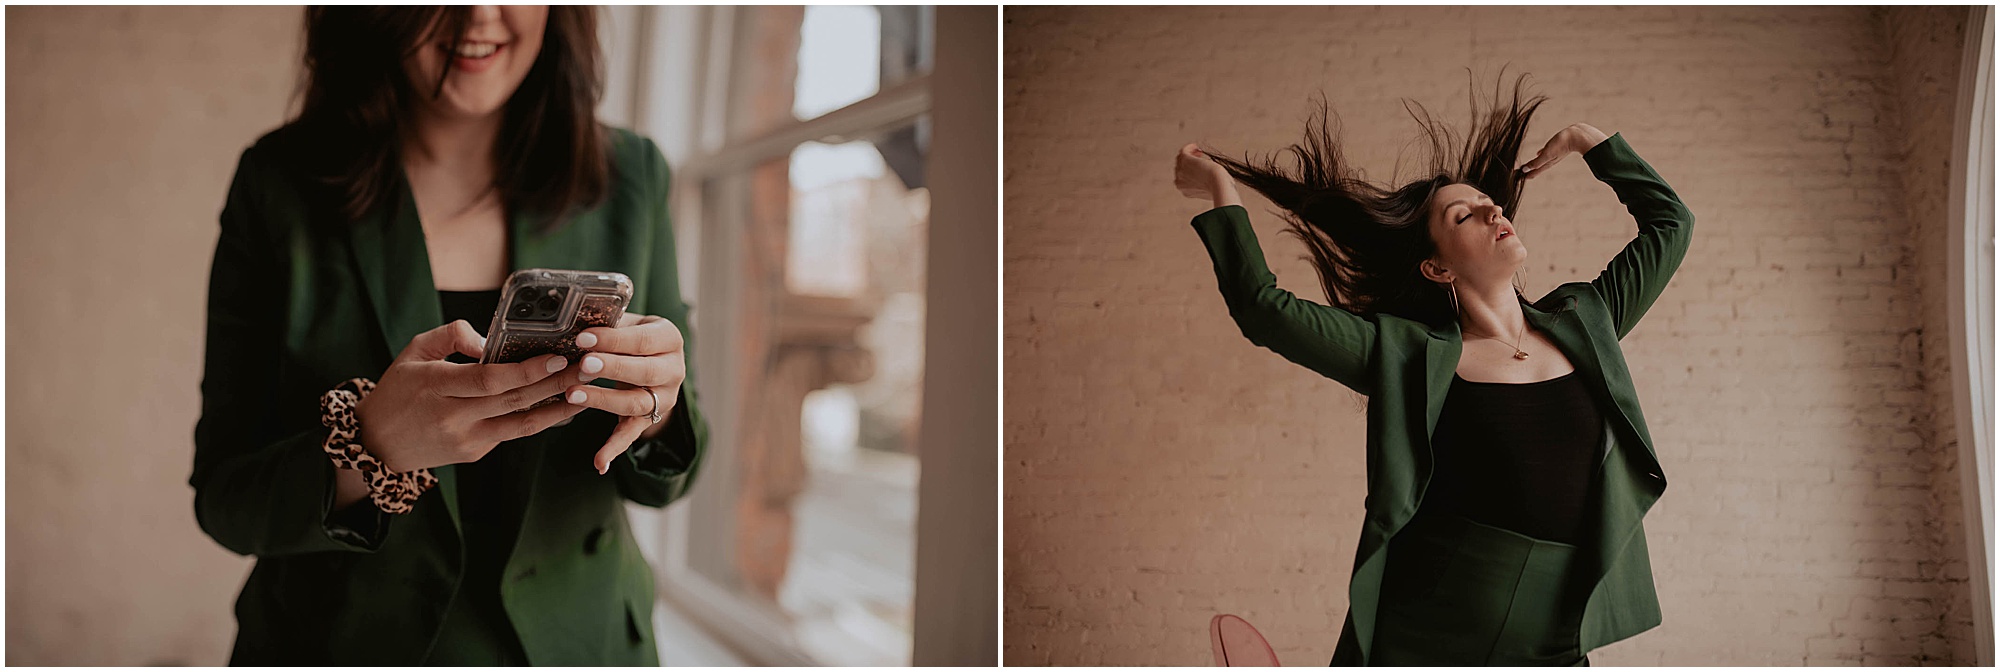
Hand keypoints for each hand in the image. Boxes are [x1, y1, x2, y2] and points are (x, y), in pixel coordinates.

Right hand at [354, 320, 586, 472]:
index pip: (490, 380)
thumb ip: (451, 336)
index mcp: (436, 387)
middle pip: (515, 400)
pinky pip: (514, 432)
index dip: (527, 370)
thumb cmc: (397, 390)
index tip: (557, 356)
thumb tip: (489, 341)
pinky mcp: (475, 452)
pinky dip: (540, 419)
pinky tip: (562, 404)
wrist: (376, 444)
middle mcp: (454, 417)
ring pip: (522, 424)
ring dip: (559, 408)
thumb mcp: (414, 351)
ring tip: (587, 390)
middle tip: (589, 367)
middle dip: (557, 383)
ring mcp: (467, 440)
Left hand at [560, 312, 686, 474]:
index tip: (582, 338)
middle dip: (612, 368)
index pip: (644, 340)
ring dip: (605, 401)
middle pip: (646, 372)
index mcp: (670, 338)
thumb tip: (571, 320)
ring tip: (573, 395)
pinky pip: (632, 434)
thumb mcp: (628, 322)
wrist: (654, 358)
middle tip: (583, 365)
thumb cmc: (632, 334)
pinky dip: (615, 449)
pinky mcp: (651, 419)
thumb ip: (608, 322)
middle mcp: (674, 369)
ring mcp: (665, 397)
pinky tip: (598, 463)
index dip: (613, 340)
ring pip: (638, 404)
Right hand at [1174, 143, 1239, 206]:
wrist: (1218, 184)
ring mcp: (1181, 171)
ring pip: (1180, 159)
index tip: (1198, 166)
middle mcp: (1180, 181)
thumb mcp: (1209, 190)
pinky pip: (1183, 151)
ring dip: (1189, 154)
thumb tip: (1210, 180)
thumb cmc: (1218, 188)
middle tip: (1199, 157)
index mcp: (1185, 190)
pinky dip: (1189, 148)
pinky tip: (1196, 146)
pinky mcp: (1185, 160)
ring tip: (1199, 152)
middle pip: (1180, 167)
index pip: (1183, 177)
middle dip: (1189, 162)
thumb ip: (1205, 186)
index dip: (1190, 171)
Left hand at [1515, 123, 1609, 179]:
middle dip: (1526, 171)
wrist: (1577, 136)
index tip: (1515, 178)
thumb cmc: (1562, 144)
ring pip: (1540, 162)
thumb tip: (1525, 170)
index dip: (1523, 175)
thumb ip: (1536, 163)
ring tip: (1527, 167)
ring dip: (1532, 165)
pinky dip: (1540, 155)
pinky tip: (1538, 154)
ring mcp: (1553, 155)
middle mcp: (1549, 161)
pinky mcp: (1556, 148)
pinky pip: (1545, 153)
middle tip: (1518, 174)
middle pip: (1535, 168)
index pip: (1532, 172)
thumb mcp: (1547, 154)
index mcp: (1546, 164)